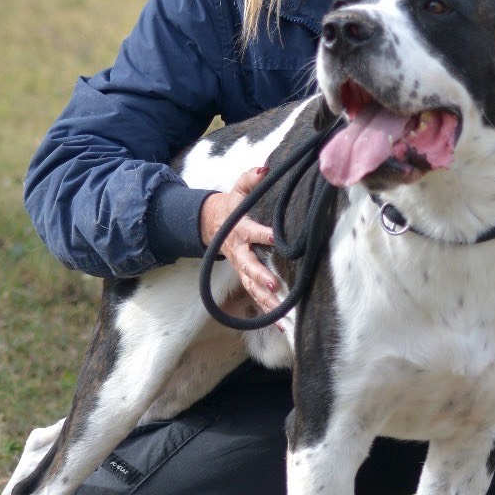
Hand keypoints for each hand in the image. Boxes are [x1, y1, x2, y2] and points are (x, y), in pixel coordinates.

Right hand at [200, 166, 282, 316]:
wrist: (211, 224)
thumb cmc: (233, 206)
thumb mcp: (239, 190)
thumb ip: (251, 178)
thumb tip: (266, 168)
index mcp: (239, 229)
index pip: (251, 231)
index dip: (262, 234)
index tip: (274, 237)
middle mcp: (239, 251)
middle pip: (249, 266)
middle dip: (260, 276)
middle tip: (274, 284)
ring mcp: (241, 267)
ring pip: (252, 287)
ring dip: (266, 301)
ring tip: (282, 316)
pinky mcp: (245, 278)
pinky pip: (256, 297)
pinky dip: (269, 312)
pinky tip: (283, 325)